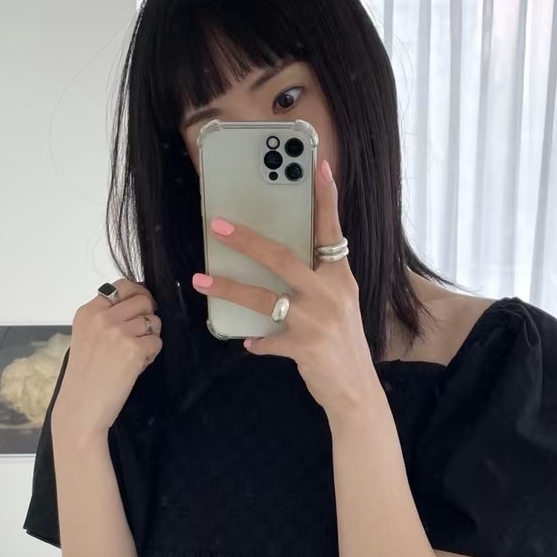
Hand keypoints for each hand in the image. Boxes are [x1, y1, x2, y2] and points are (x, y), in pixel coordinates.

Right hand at [53, 278, 161, 437]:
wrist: (81, 407)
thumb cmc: (84, 378)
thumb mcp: (85, 337)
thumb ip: (105, 319)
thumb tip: (135, 303)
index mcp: (88, 312)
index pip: (121, 286)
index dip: (137, 294)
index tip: (142, 306)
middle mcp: (103, 318)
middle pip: (142, 300)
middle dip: (148, 315)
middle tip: (143, 333)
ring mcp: (119, 332)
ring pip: (153, 321)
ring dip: (150, 337)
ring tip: (135, 354)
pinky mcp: (134, 349)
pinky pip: (157, 342)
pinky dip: (151, 354)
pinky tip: (136, 366)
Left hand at [190, 160, 380, 420]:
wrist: (356, 389)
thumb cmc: (343, 344)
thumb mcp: (340, 306)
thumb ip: (318, 283)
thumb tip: (283, 267)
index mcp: (341, 278)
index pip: (332, 230)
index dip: (326, 199)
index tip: (320, 166)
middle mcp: (330, 294)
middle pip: (282, 258)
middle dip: (247, 240)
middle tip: (218, 225)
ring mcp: (316, 320)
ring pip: (263, 298)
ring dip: (228, 289)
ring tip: (201, 281)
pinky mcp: (304, 347)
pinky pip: (267, 341)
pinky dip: (255, 342)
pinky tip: (246, 342)